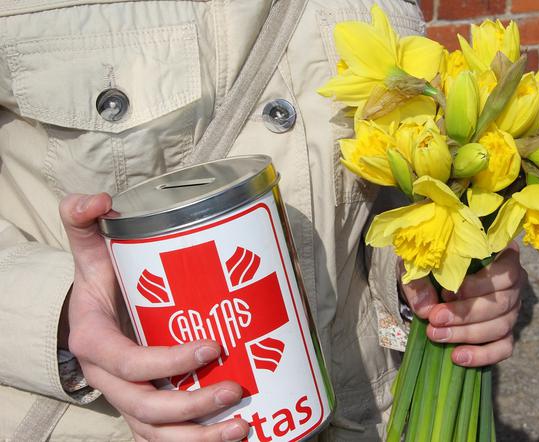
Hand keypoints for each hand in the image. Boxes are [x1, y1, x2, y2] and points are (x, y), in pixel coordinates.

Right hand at [60, 193, 249, 441]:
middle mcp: (109, 380)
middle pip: (146, 407)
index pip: (128, 362)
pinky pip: (166, 438)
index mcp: (95, 342)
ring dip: (199, 438)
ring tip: (243, 428)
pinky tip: (235, 437)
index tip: (213, 346)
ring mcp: (128, 399)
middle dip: (192, 405)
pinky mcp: (146, 409)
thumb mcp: (89, 249)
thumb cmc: (101, 281)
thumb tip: (101, 199)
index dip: (168, 362)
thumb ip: (84, 220)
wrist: (95, 312)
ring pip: (156, 433)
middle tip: (238, 388)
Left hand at [399, 242, 525, 366]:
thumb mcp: (418, 265)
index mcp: (500, 256)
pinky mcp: (505, 332)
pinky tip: (457, 357)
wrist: (427, 282)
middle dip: (465, 314)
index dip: (479, 285)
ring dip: (467, 333)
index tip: (447, 292)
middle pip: (501, 302)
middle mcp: (513, 283)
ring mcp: (512, 309)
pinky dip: (481, 355)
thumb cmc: (429, 265)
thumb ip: (420, 281)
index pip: (505, 271)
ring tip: (437, 335)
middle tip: (435, 319)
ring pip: (501, 326)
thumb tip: (427, 308)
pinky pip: (503, 348)